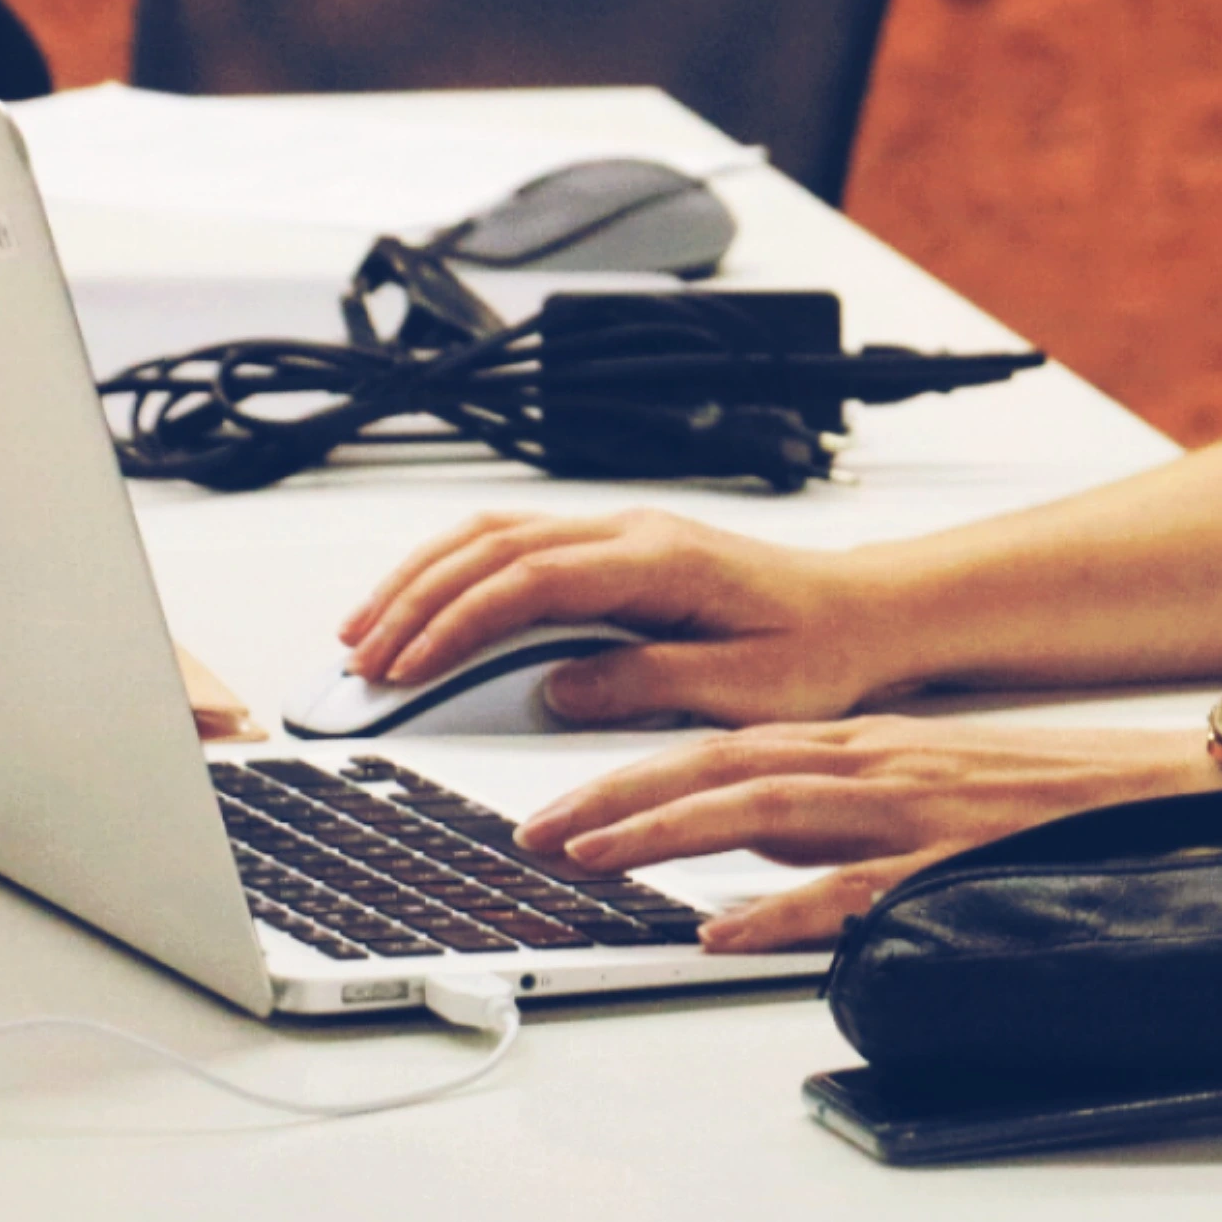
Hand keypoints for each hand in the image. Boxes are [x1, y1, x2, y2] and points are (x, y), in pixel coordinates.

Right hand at [338, 507, 893, 725]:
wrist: (861, 613)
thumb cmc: (815, 650)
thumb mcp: (741, 689)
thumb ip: (646, 685)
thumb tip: (556, 689)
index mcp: (658, 560)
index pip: (529, 581)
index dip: (456, 624)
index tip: (406, 671)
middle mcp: (631, 532)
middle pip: (493, 548)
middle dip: (414, 601)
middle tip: (359, 662)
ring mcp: (620, 532)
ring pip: (495, 536)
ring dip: (422, 578)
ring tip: (364, 632)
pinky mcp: (616, 549)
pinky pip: (518, 546)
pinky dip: (457, 572)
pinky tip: (424, 606)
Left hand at [513, 716, 1206, 949]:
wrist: (1154, 783)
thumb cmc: (1039, 792)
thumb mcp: (916, 784)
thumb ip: (833, 809)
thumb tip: (745, 851)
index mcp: (862, 746)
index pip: (723, 747)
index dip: (632, 775)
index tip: (558, 806)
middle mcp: (872, 765)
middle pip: (720, 769)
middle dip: (617, 798)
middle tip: (534, 833)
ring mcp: (907, 811)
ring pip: (765, 812)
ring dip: (668, 833)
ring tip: (594, 861)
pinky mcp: (946, 862)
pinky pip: (846, 890)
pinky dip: (776, 908)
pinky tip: (722, 927)